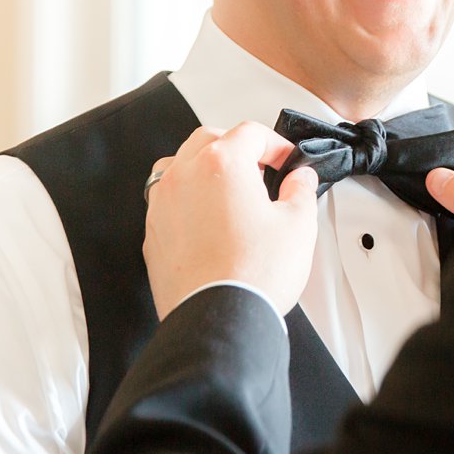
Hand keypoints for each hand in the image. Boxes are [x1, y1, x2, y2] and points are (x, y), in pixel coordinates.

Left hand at [143, 121, 317, 319]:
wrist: (218, 320)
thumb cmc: (252, 275)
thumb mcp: (298, 225)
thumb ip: (301, 191)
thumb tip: (300, 179)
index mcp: (221, 164)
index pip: (250, 133)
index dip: (275, 143)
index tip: (287, 160)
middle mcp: (185, 177)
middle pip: (209, 139)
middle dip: (237, 146)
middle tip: (261, 167)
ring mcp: (163, 205)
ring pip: (179, 164)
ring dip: (204, 166)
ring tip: (228, 187)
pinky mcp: (153, 234)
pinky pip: (167, 199)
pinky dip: (187, 198)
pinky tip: (207, 217)